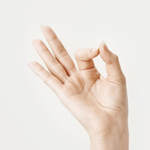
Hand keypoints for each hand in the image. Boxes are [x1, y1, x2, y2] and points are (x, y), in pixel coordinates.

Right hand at [28, 25, 128, 139]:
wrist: (110, 122)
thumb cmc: (116, 103)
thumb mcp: (117, 76)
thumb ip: (110, 59)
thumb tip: (101, 42)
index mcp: (92, 73)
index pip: (84, 54)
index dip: (90, 49)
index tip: (97, 50)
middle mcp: (79, 78)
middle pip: (63, 55)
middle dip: (54, 41)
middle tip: (45, 27)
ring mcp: (70, 85)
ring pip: (54, 65)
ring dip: (44, 52)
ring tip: (35, 40)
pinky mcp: (64, 94)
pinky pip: (50, 80)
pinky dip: (41, 72)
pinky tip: (32, 63)